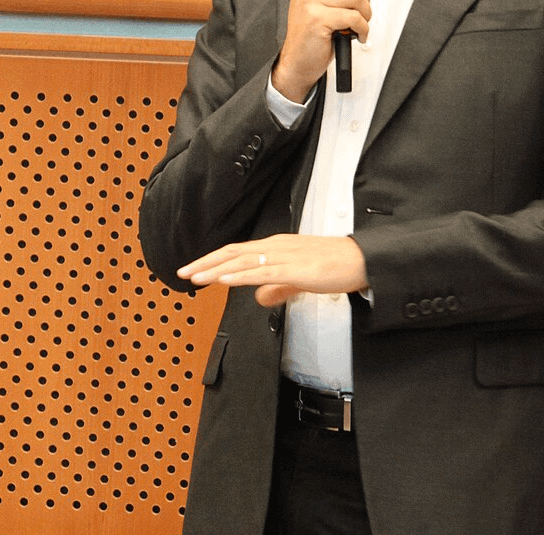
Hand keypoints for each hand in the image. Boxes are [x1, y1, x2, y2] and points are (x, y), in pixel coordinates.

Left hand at [176, 235, 368, 307]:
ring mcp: (285, 256)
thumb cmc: (336, 266)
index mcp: (278, 246)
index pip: (239, 251)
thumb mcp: (301, 279)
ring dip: (216, 269)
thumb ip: (278, 288)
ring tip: (195, 278)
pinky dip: (239, 276)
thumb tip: (259, 298)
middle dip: (205, 263)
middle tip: (181, 272)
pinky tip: (224, 280)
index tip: (194, 269)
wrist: (362, 260)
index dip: (214, 260)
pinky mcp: (294, 269)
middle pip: (233, 253)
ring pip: (242, 261)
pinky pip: (261, 272)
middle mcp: (277, 246)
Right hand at [272, 0, 371, 102]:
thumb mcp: (318, 2)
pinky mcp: (318, 19)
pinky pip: (355, 17)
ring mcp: (310, 1)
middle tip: (361, 5)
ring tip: (357, 23)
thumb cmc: (312, 33)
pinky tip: (356, 35)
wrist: (297, 62)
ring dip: (366, 14)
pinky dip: (363, 29)